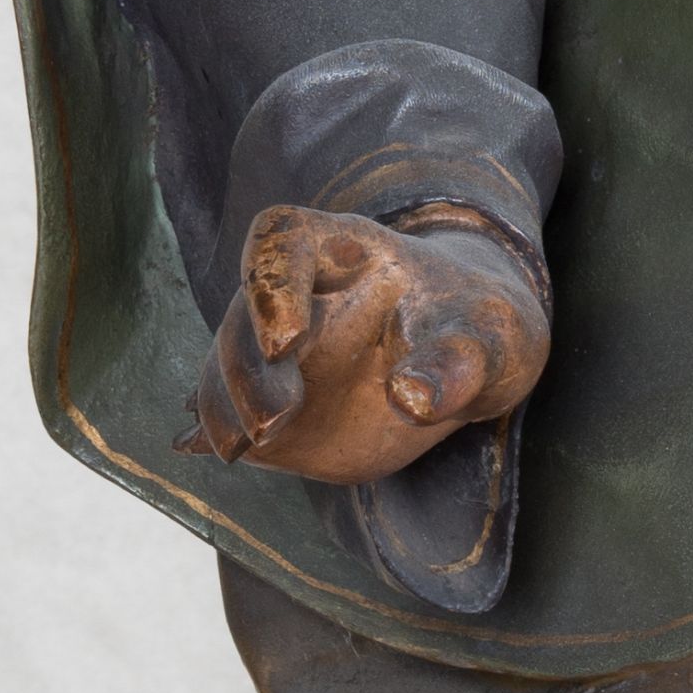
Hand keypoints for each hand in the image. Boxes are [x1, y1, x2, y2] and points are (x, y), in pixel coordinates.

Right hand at [191, 206, 549, 482]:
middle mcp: (296, 291)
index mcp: (342, 249)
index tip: (284, 343)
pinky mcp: (272, 393)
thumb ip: (459, 366)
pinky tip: (202, 446)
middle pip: (244, 313)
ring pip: (226, 363)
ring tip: (240, 448)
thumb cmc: (478, 331)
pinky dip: (215, 424)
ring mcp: (277, 344)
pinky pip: (228, 403)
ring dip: (223, 405)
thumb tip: (412, 399)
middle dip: (246, 369)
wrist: (469, 358)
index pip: (281, 243)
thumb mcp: (490, 341)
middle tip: (270, 424)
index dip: (271, 288)